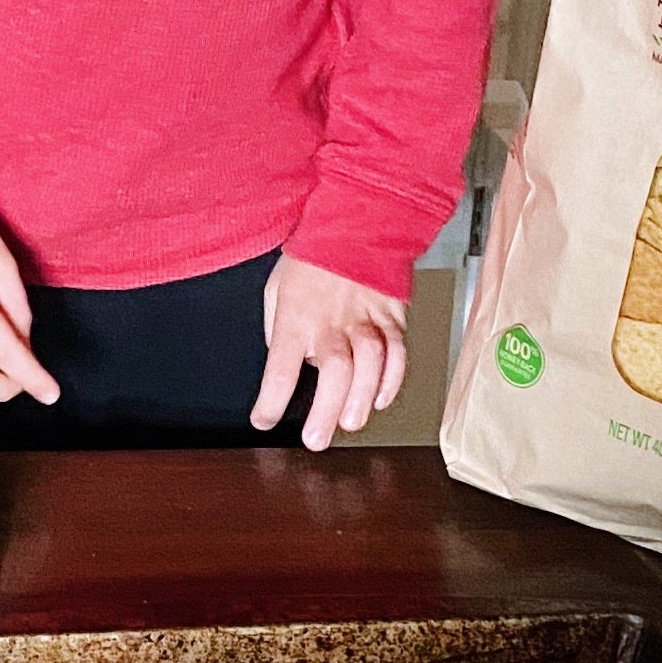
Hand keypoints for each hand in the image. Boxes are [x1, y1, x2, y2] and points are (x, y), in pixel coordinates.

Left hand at [254, 255, 407, 449]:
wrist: (355, 223)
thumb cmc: (312, 256)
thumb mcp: (277, 288)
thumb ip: (277, 328)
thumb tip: (283, 360)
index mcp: (296, 316)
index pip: (280, 366)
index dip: (271, 399)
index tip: (264, 420)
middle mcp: (331, 321)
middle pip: (334, 370)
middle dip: (326, 410)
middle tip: (316, 439)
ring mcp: (365, 318)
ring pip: (370, 363)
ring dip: (361, 399)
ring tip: (352, 423)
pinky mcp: (391, 316)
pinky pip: (397, 352)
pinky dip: (393, 379)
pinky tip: (382, 397)